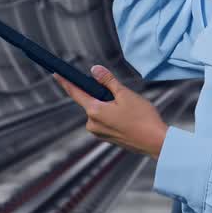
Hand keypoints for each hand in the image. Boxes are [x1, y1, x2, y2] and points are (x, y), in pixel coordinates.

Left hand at [53, 65, 168, 159]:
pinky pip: (105, 120)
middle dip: (101, 93)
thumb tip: (94, 70)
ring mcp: (99, 133)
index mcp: (94, 111)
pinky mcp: (107, 138)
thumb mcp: (125, 94)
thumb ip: (107, 81)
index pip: (75, 92)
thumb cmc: (142, 118)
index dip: (65, 82)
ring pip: (99, 110)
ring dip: (108, 105)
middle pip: (90, 101)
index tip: (56, 74)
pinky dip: (112, 114)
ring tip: (128, 108)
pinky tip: (128, 117)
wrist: (155, 142)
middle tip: (120, 93)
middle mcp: (92, 124)